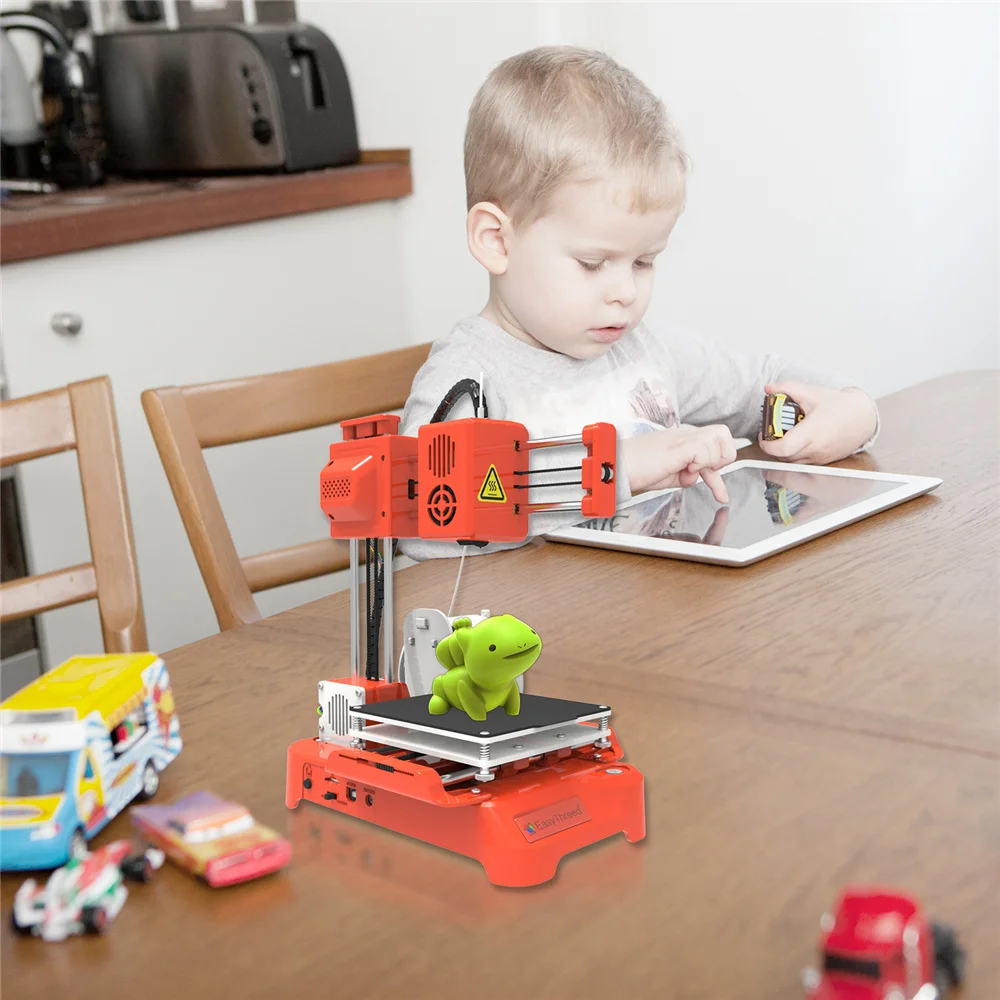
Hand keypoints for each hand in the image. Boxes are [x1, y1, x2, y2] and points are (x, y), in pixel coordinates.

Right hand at [623, 425, 736, 503]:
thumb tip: (696, 478)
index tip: (714, 478)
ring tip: (687, 471)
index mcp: (683, 440)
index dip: (721, 459)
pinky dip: (699, 464)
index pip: (714, 442)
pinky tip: (684, 470)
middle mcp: (685, 436)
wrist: (618, 465)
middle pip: (723, 433)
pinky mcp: (679, 446)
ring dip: (707, 463)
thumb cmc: (636, 469)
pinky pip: (703, 450)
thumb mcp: (669, 474)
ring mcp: (683, 439)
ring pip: (717, 441)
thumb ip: (686, 474)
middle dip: (723, 457)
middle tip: (708, 471)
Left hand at [759, 382, 876, 463]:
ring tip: (780, 439)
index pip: (783, 448)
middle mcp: (816, 449)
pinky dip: (794, 457)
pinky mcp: (824, 462)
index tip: (763, 436)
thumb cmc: (838, 405)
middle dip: (772, 449)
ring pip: (792, 464)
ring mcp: (821, 458)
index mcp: (812, 432)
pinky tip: (794, 444)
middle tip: (769, 435)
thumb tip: (768, 388)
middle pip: (784, 458)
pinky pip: (803, 464)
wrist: (863, 417)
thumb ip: (787, 388)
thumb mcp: (811, 393)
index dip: (768, 446)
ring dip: (782, 454)